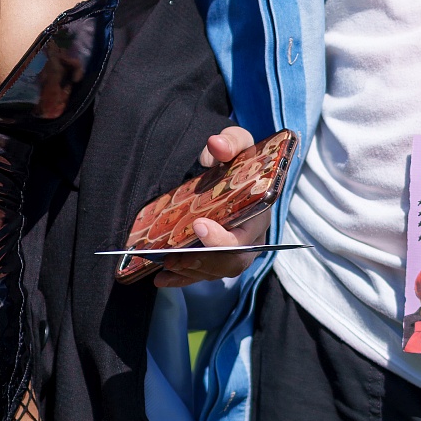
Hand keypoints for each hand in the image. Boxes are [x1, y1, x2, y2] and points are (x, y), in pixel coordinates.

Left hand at [155, 126, 269, 286]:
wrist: (231, 170)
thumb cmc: (236, 158)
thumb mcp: (237, 143)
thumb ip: (231, 142)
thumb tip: (215, 145)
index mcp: (260, 211)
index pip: (246, 235)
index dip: (223, 238)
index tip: (199, 225)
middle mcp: (252, 236)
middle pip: (232, 262)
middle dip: (203, 261)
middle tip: (174, 256)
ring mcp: (236, 250)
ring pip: (217, 271)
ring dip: (190, 272)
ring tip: (164, 266)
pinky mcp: (219, 258)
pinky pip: (203, 275)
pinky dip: (183, 279)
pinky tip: (161, 279)